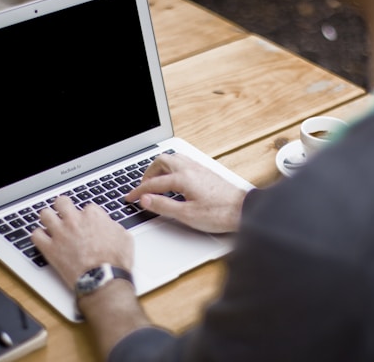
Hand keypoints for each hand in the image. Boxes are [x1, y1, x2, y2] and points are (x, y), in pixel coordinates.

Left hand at [31, 196, 132, 287]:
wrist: (103, 279)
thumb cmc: (115, 262)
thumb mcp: (125, 238)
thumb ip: (113, 227)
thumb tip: (109, 226)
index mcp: (93, 216)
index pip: (86, 207)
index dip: (87, 216)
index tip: (87, 223)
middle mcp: (74, 221)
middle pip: (62, 202)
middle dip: (63, 206)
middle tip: (64, 213)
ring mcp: (60, 233)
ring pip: (45, 214)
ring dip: (48, 218)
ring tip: (51, 223)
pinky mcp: (50, 249)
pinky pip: (36, 235)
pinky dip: (38, 236)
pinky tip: (43, 239)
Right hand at [125, 153, 246, 232]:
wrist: (243, 210)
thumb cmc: (219, 213)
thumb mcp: (187, 215)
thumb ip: (163, 206)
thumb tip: (146, 200)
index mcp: (183, 178)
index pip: (153, 183)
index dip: (139, 191)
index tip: (130, 198)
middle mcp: (190, 169)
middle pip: (161, 161)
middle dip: (148, 173)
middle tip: (142, 187)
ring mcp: (199, 168)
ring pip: (173, 159)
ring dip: (160, 168)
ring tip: (155, 181)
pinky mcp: (206, 172)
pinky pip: (183, 162)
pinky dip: (172, 168)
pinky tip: (174, 179)